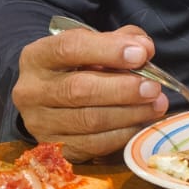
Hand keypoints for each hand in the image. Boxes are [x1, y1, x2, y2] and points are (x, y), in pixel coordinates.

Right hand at [13, 23, 168, 160]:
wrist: (50, 99)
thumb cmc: (77, 67)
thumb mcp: (93, 45)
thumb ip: (120, 40)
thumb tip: (145, 49)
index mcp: (37, 56)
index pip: (69, 48)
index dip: (108, 50)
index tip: (141, 54)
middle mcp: (31, 90)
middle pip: (79, 89)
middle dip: (123, 89)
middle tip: (154, 88)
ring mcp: (39, 123)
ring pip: (89, 120)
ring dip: (130, 113)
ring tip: (156, 105)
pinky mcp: (55, 148)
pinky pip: (93, 145)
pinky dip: (122, 134)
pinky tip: (140, 123)